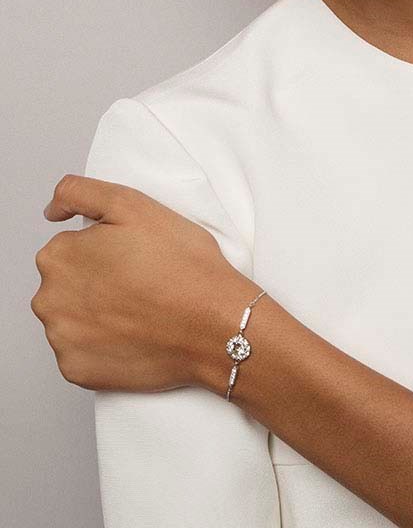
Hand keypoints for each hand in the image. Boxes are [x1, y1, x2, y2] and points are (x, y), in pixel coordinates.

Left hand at [31, 174, 252, 393]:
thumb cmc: (183, 266)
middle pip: (68, 283)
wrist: (214, 324)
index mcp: (59, 257)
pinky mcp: (76, 370)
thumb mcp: (135, 205)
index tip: (134, 255)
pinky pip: (82, 352)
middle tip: (142, 280)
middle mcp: (48, 299)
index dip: (106, 247)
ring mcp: (61, 339)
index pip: (71, 246)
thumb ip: (81, 193)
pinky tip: (135, 333)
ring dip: (99, 313)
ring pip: (73, 317)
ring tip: (142, 307)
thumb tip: (52, 211)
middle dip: (97, 280)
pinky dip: (104, 344)